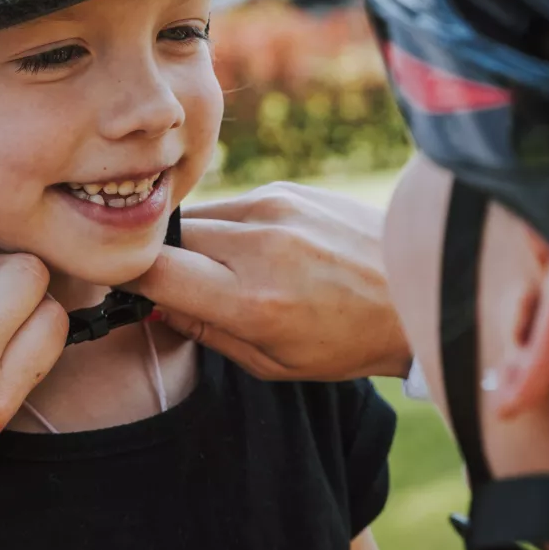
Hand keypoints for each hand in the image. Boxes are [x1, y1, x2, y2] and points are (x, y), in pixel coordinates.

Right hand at [125, 182, 410, 381]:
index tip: (132, 288)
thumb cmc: (346, 341)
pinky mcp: (287, 188)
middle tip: (186, 284)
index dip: (131, 279)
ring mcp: (275, 206)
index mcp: (252, 300)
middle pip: (169, 237)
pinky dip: (232, 227)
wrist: (417, 291)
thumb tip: (153, 301)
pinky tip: (263, 249)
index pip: (154, 271)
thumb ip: (203, 330)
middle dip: (166, 261)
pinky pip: (233, 204)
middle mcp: (259, 244)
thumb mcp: (272, 362)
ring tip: (232, 270)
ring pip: (199, 216)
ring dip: (199, 242)